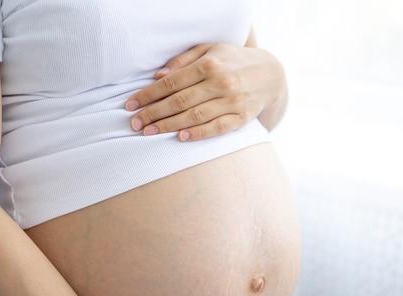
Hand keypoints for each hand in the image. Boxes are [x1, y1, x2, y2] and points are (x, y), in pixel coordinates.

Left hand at [125, 43, 285, 140]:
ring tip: (149, 133)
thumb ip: (184, 61)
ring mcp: (231, 102)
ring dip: (169, 126)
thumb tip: (158, 76)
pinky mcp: (241, 118)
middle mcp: (220, 82)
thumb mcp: (210, 50)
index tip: (131, 105)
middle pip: (179, 101)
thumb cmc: (233, 61)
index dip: (148, 94)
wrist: (271, 74)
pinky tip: (180, 137)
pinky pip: (216, 128)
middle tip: (135, 124)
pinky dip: (197, 134)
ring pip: (194, 116)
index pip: (171, 82)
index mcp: (209, 64)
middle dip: (153, 113)